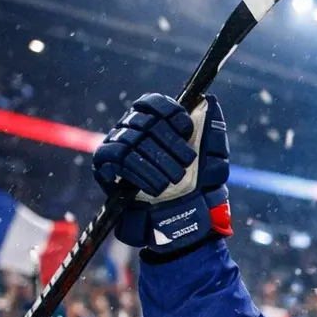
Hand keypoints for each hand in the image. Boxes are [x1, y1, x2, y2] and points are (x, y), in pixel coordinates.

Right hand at [93, 92, 230, 254]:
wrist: (181, 217)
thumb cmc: (196, 185)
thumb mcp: (212, 158)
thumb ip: (211, 129)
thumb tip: (208, 99)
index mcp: (154, 123)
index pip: (152, 102)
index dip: (169, 111)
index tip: (187, 129)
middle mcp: (132, 129)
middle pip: (145, 120)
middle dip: (169, 142)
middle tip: (187, 163)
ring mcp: (116, 144)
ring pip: (133, 139)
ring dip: (158, 161)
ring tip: (175, 179)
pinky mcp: (103, 164)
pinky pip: (117, 157)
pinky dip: (140, 171)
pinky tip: (156, 186)